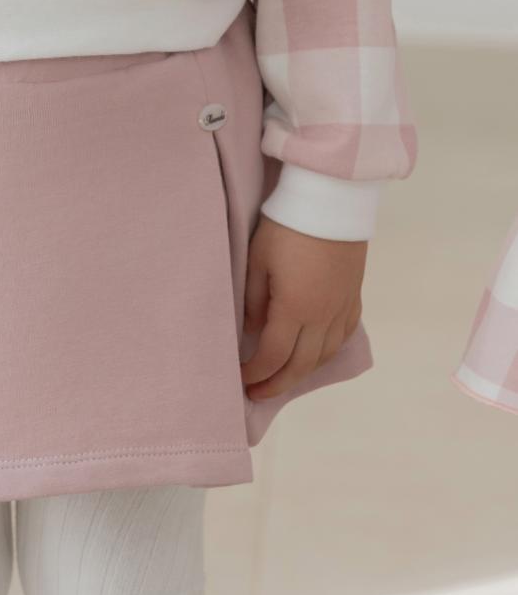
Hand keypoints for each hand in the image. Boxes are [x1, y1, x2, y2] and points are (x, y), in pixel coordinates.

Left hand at [239, 213, 365, 400]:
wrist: (331, 200)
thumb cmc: (286, 226)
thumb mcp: (257, 260)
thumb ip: (253, 300)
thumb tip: (252, 331)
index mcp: (295, 309)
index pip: (273, 355)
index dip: (256, 373)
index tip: (241, 380)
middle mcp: (323, 316)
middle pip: (301, 365)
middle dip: (277, 383)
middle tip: (258, 394)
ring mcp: (342, 308)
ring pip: (324, 355)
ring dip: (302, 372)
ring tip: (283, 377)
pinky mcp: (354, 296)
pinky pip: (342, 336)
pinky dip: (326, 352)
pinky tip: (315, 352)